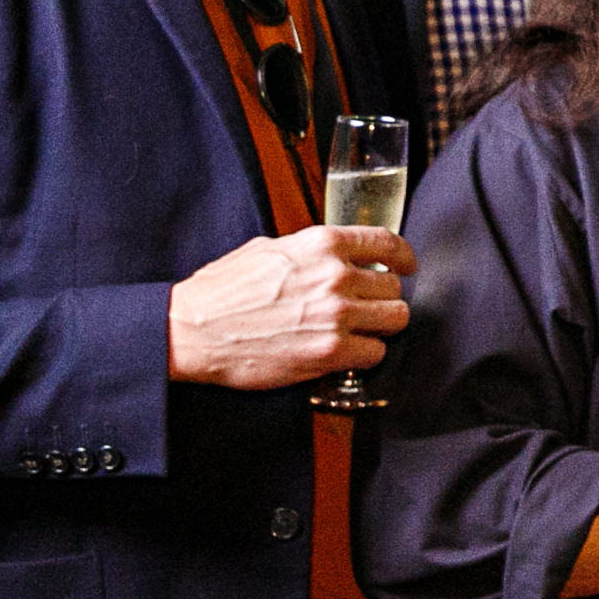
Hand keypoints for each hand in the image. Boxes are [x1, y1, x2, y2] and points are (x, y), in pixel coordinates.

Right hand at [167, 226, 416, 388]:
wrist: (192, 331)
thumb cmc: (221, 291)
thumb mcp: (267, 249)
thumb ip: (309, 251)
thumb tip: (334, 256)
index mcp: (323, 244)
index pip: (387, 243)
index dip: (403, 257)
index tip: (406, 266)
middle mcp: (336, 276)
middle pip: (394, 288)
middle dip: (381, 299)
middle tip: (363, 309)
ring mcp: (337, 315)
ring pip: (395, 320)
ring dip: (380, 327)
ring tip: (357, 331)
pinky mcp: (331, 352)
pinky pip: (376, 354)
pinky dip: (364, 355)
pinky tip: (344, 352)